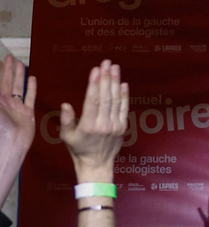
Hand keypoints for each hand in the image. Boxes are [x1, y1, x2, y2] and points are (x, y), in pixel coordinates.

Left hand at [0, 55, 36, 206]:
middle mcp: (5, 102)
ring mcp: (16, 107)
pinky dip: (32, 88)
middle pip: (7, 81)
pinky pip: (30, 98)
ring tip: (21, 63)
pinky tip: (33, 79)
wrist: (10, 144)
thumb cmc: (0, 126)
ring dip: (19, 75)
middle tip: (11, 57)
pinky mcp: (27, 114)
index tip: (2, 59)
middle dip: (9, 69)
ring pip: (19, 87)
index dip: (0, 70)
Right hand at [60, 60, 127, 183]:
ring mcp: (115, 126)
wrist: (97, 164)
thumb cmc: (79, 149)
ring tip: (115, 68)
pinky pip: (124, 109)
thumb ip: (67, 120)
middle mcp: (104, 124)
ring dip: (116, 83)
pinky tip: (123, 84)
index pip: (93, 101)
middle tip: (106, 63)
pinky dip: (124, 96)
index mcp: (89, 125)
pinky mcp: (122, 127)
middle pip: (106, 97)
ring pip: (116, 101)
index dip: (95, 84)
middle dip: (106, 78)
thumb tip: (66, 104)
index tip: (96, 70)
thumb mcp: (66, 136)